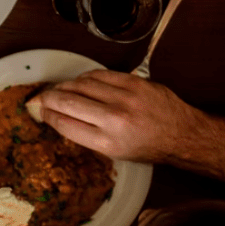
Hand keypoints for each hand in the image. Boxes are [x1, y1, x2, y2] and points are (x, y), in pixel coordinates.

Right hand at [36, 70, 202, 161]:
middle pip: (66, 100)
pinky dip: (84, 78)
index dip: (46, 114)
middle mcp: (114, 119)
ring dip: (64, 85)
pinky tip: (81, 83)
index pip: (64, 123)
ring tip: (60, 90)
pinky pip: (97, 74)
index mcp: (107, 142)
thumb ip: (85, 133)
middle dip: (47, 97)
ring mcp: (124, 97)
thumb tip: (57, 115)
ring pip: (79, 83)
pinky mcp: (133, 81)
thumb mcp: (114, 151)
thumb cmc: (147, 147)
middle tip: (41, 98)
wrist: (184, 134)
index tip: (40, 111)